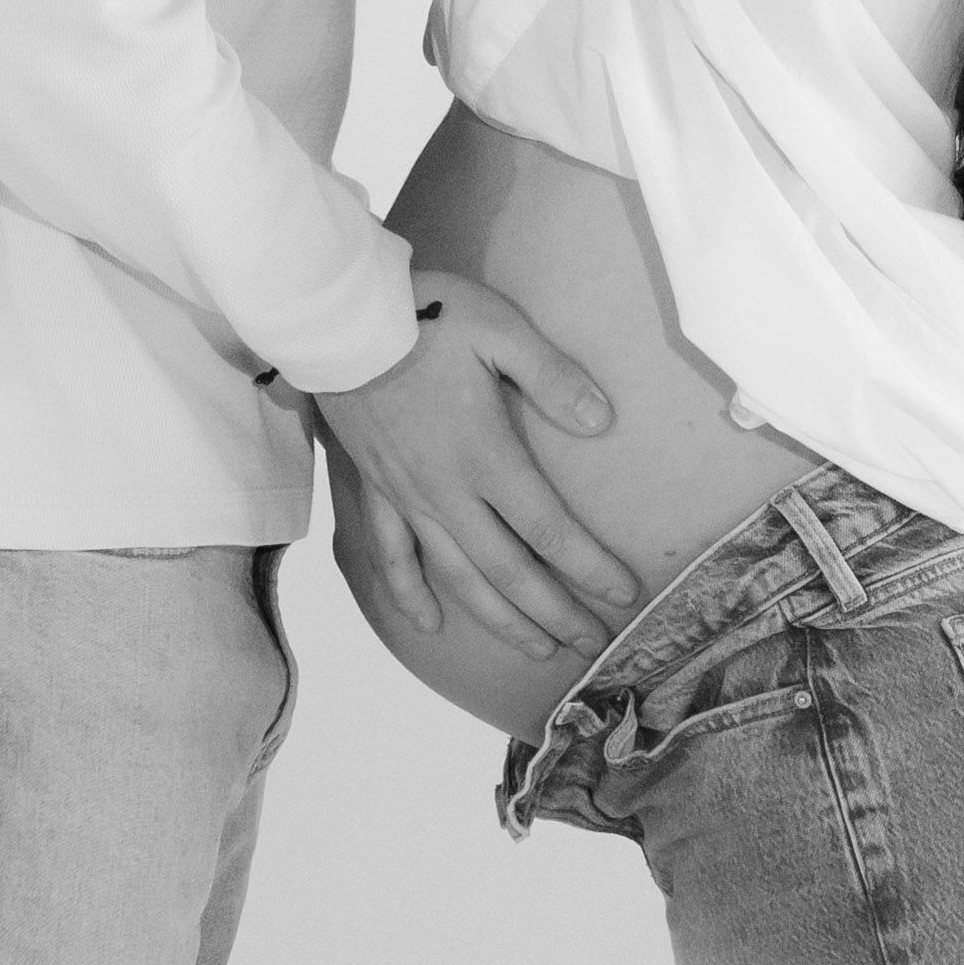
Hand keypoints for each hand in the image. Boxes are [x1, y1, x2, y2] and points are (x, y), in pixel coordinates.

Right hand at [314, 271, 639, 658]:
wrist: (339, 321)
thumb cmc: (426, 316)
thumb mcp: (501, 330)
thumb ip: (553, 378)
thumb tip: (601, 421)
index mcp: (487, 455)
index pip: (548, 530)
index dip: (589, 568)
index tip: (624, 595)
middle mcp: (448, 491)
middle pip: (508, 570)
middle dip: (554, 612)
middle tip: (592, 645)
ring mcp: (408, 497)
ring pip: (457, 575)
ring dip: (499, 618)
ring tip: (536, 647)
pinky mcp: (375, 489)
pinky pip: (390, 555)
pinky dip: (409, 593)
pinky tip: (427, 623)